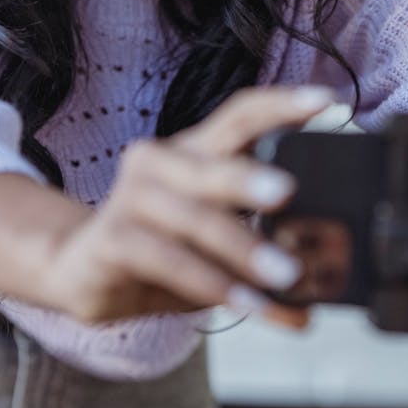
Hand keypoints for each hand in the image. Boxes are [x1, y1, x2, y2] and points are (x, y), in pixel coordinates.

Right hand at [44, 85, 332, 327]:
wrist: (81, 273)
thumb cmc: (159, 251)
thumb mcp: (215, 252)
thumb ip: (261, 264)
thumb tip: (312, 305)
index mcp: (193, 150)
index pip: (239, 114)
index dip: (281, 104)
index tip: (327, 102)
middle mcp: (161, 162)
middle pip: (213, 161)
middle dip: (251, 176)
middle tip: (290, 192)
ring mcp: (132, 197)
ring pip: (194, 217)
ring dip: (243, 249)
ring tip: (286, 277)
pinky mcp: (113, 239)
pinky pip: (169, 259)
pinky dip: (212, 283)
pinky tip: (246, 303)